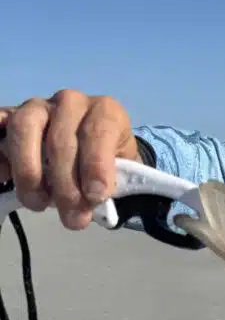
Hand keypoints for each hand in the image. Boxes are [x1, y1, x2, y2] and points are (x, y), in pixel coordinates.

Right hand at [0, 90, 137, 229]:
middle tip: (70, 216)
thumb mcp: (118, 171)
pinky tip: (3, 175)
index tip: (96, 196)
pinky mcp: (12, 116)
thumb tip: (83, 209)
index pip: (100, 131)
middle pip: (61, 139)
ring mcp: (38, 107)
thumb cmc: (106, 163)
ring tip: (37, 203)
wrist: (86, 153)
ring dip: (28, 171)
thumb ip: (104, 185)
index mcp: (105, 111)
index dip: (97, 165)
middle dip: (64, 184)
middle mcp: (71, 102)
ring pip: (24, 128)